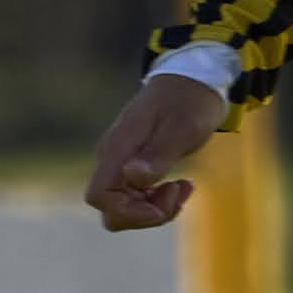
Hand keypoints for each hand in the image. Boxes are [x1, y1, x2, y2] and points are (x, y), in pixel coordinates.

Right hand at [83, 73, 231, 230]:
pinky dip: (156, 200)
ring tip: (183, 187)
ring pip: (123, 207)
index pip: (99, 196)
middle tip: (177, 191)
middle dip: (144, 214)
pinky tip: (179, 186)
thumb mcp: (181, 129)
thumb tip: (131, 176)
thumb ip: (156, 155)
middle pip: (110, 209)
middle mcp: (112, 157)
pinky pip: (135, 196)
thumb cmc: (189, 101)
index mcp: (118, 148)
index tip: (162, 203)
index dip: (128, 211)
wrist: (192, 78)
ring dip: (154, 208)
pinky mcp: (132, 164)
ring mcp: (120, 161)